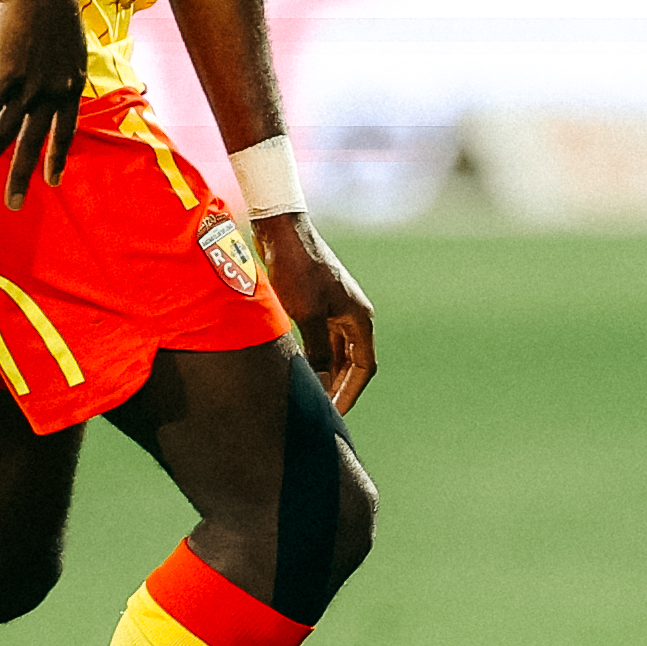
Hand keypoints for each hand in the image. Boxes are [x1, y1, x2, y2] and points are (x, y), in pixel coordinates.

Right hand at [0, 0, 93, 201]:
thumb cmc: (52, 5)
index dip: (57, 156)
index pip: (66, 130)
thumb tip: (54, 71)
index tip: (53, 180)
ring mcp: (30, 86)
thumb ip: (62, 65)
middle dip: (21, 176)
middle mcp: (53, 92)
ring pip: (4, 136)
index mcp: (72, 84)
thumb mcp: (68, 41)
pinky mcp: (5, 76)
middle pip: (33, 142)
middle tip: (14, 205)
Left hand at [260, 215, 376, 412]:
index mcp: (359, 317)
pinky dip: (315, 357)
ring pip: (337, 351)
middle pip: (352, 362)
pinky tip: (300, 370)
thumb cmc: (297, 269)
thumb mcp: (307, 314)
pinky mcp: (317, 304)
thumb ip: (318, 351)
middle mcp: (352, 315)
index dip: (351, 392)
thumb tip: (321, 384)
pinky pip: (323, 339)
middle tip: (323, 411)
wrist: (282, 232)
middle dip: (339, 387)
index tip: (336, 414)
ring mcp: (335, 309)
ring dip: (326, 373)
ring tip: (311, 395)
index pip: (364, 366)